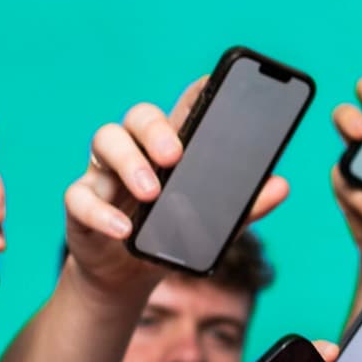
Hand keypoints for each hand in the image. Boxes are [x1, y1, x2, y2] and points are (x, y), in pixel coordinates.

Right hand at [63, 79, 291, 299]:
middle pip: (138, 116)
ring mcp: (104, 175)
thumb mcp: (210, 226)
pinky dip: (100, 212)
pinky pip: (80, 197)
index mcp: (170, 149)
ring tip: (151, 191)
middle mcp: (135, 151)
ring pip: (105, 140)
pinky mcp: (81, 205)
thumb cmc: (169, 237)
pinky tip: (122, 229)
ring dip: (129, 162)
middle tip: (175, 155)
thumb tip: (281, 185)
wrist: (127, 278)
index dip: (197, 93)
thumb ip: (244, 207)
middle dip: (155, 129)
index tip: (213, 84)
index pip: (182, 109)